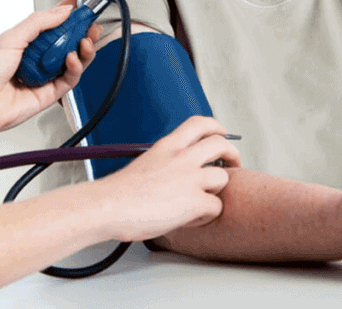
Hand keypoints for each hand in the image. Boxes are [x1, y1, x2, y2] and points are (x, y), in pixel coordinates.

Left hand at [0, 0, 100, 142]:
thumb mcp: (11, 38)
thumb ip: (38, 22)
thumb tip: (62, 11)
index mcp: (27, 41)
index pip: (53, 23)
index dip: (68, 14)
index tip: (81, 5)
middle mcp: (38, 57)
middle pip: (69, 42)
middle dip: (83, 32)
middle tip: (91, 24)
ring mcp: (45, 75)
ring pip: (74, 60)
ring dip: (84, 49)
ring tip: (86, 40)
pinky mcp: (51, 93)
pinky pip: (70, 78)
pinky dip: (75, 67)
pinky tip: (73, 58)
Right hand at [91, 116, 241, 242]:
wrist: (108, 207)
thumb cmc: (119, 193)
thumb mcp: (144, 163)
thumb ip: (166, 163)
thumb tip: (178, 175)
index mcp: (167, 146)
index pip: (200, 123)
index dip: (216, 127)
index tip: (222, 135)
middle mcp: (182, 158)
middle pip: (221, 144)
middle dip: (233, 154)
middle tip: (233, 165)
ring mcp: (190, 179)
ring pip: (223, 178)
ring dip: (217, 191)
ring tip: (202, 202)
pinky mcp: (194, 201)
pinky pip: (216, 207)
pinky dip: (206, 216)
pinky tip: (191, 219)